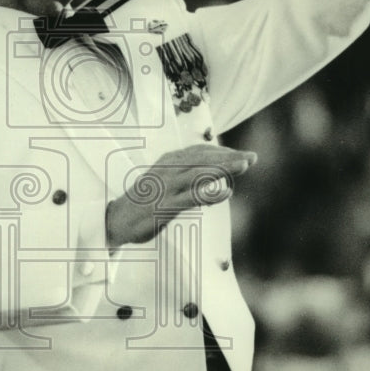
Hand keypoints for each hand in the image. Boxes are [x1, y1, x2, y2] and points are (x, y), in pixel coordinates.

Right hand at [105, 144, 256, 249]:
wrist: (117, 219)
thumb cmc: (144, 200)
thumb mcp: (164, 179)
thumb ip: (185, 173)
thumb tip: (211, 170)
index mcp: (168, 161)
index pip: (201, 151)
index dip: (223, 152)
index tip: (242, 156)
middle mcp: (169, 170)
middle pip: (203, 158)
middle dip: (229, 157)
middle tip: (252, 157)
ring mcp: (167, 187)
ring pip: (199, 173)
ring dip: (223, 168)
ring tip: (244, 166)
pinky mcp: (165, 206)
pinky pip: (191, 198)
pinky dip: (210, 194)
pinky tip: (227, 192)